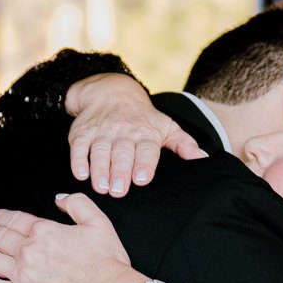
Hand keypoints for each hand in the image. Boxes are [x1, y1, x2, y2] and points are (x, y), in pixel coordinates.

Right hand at [66, 73, 206, 195]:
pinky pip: (78, 147)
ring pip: (100, 151)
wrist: (111, 92)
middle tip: (119, 191)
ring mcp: (102, 131)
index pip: (146, 149)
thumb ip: (184, 143)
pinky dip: (78, 160)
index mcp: (145, 132)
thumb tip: (203, 158)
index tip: (141, 179)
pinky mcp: (82, 132)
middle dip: (120, 171)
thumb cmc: (143, 117)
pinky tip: (80, 175)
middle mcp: (123, 131)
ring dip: (99, 169)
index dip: (144, 163)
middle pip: (122, 153)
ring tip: (101, 187)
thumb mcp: (166, 126)